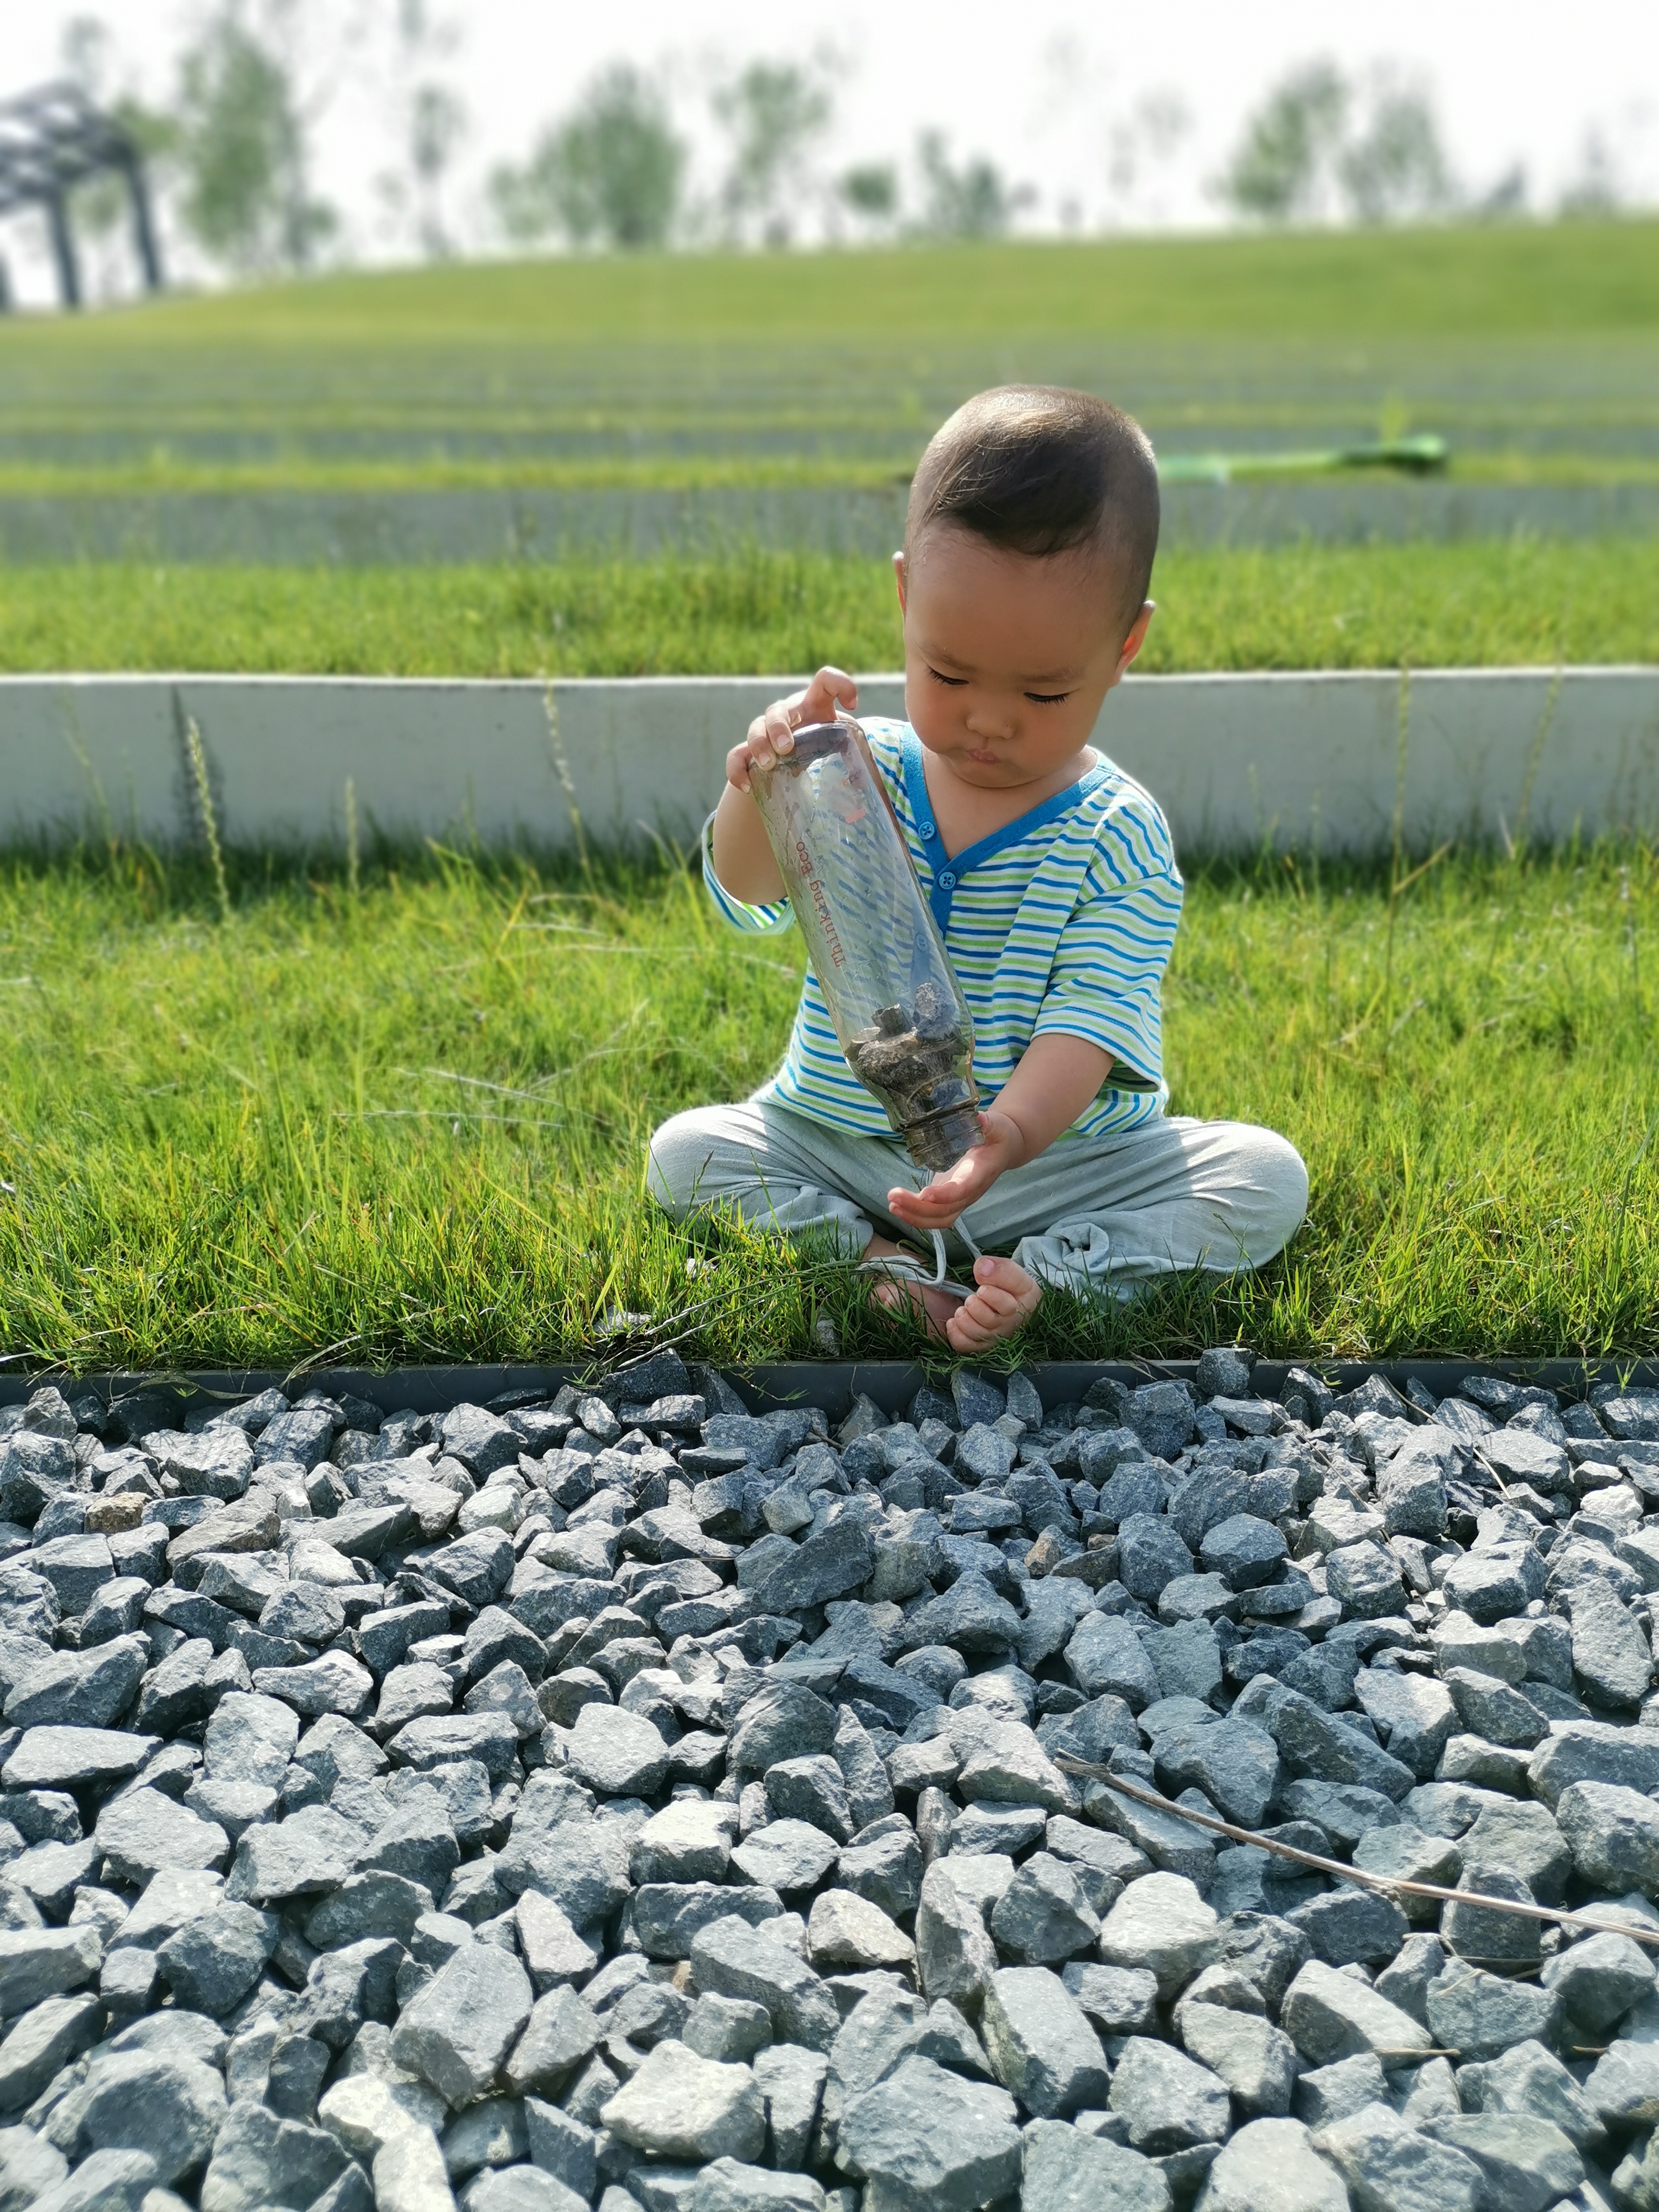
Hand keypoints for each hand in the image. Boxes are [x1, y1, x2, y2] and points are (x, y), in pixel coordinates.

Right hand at [725, 666, 856, 792]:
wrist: (797, 761)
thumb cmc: (825, 746)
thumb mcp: (843, 746)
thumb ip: (857, 757)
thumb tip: (872, 790)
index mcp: (815, 704)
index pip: (825, 680)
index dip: (840, 685)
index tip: (852, 704)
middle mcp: (789, 712)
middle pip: (778, 709)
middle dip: (780, 727)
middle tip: (787, 747)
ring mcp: (766, 730)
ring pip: (755, 728)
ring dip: (759, 745)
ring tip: (768, 765)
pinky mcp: (750, 752)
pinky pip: (736, 756)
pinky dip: (737, 770)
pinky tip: (747, 787)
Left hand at [886, 1108, 1026, 1230]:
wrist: (1004, 1150)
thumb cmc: (999, 1136)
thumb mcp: (998, 1126)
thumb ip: (989, 1124)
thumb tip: (979, 1119)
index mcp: (980, 1174)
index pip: (962, 1190)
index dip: (944, 1195)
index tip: (924, 1194)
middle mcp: (970, 1192)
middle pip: (945, 1211)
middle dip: (918, 1209)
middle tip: (893, 1196)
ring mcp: (960, 1199)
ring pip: (939, 1218)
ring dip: (914, 1216)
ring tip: (892, 1205)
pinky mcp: (950, 1198)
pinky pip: (934, 1214)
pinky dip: (915, 1214)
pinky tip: (897, 1206)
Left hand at [946, 1255, 1042, 1353]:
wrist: (1017, 1310)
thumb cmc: (1014, 1291)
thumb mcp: (1015, 1276)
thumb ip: (1001, 1269)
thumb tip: (982, 1267)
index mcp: (1020, 1307)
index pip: (1006, 1306)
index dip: (990, 1295)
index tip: (982, 1288)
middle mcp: (1008, 1326)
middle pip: (989, 1321)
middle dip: (975, 1306)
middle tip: (971, 1298)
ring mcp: (993, 1338)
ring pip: (976, 1334)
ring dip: (964, 1319)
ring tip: (962, 1309)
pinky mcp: (979, 1346)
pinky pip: (964, 1346)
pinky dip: (955, 1334)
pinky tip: (954, 1322)